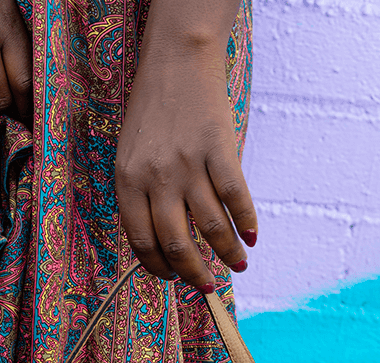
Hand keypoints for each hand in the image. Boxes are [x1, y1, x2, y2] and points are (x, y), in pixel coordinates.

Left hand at [116, 19, 256, 289]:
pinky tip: (252, 236)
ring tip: (238, 264)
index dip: (160, 268)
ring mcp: (188, 164)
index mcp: (127, 183)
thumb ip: (140, 197)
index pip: (142, 243)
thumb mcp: (129, 156)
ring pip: (211, 227)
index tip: (173, 279)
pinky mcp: (218, 148)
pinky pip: (236, 197)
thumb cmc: (152, 113)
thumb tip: (165, 244)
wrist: (176, 59)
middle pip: (177, 244)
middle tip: (208, 286)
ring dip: (228, 253)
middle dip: (195, 274)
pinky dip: (247, 222)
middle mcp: (155, 178)